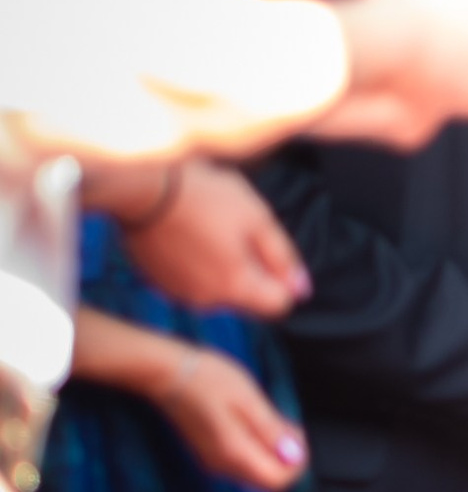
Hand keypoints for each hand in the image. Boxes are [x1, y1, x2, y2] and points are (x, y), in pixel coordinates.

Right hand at [118, 158, 309, 318]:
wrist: (143, 187)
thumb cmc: (205, 195)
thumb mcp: (257, 218)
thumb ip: (283, 258)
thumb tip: (301, 290)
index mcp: (236, 287)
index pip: (279, 304)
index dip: (281, 278)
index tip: (266, 248)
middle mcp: (207, 301)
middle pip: (248, 299)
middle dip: (251, 272)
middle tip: (234, 230)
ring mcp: (178, 294)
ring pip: (218, 291)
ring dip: (221, 268)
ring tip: (207, 228)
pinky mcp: (157, 283)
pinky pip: (190, 283)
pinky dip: (194, 266)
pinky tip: (186, 235)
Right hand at [153, 346, 309, 491]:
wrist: (166, 373)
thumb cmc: (206, 379)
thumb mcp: (248, 400)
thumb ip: (271, 431)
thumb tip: (293, 455)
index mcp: (234, 453)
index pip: (277, 481)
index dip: (295, 463)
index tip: (297, 436)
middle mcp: (222, 465)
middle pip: (267, 480)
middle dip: (286, 458)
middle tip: (287, 426)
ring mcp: (213, 461)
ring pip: (256, 471)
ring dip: (272, 452)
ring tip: (271, 420)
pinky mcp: (208, 453)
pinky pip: (242, 462)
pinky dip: (257, 448)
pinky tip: (255, 422)